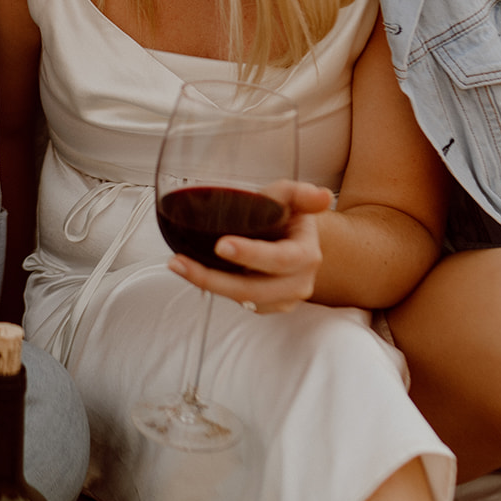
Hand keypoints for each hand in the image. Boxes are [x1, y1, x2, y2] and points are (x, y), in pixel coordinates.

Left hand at [168, 180, 331, 313]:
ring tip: (177, 264)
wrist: (291, 239)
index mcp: (306, 254)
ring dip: (206, 284)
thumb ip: (300, 193)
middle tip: (182, 262)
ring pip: (242, 300)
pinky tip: (191, 272)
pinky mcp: (266, 307)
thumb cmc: (286, 216)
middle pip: (255, 289)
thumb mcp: (289, 197)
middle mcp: (298, 282)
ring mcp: (282, 299)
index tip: (221, 245)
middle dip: (215, 279)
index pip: (280, 259)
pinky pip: (238, 304)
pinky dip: (213, 288)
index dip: (251, 254)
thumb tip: (322, 196)